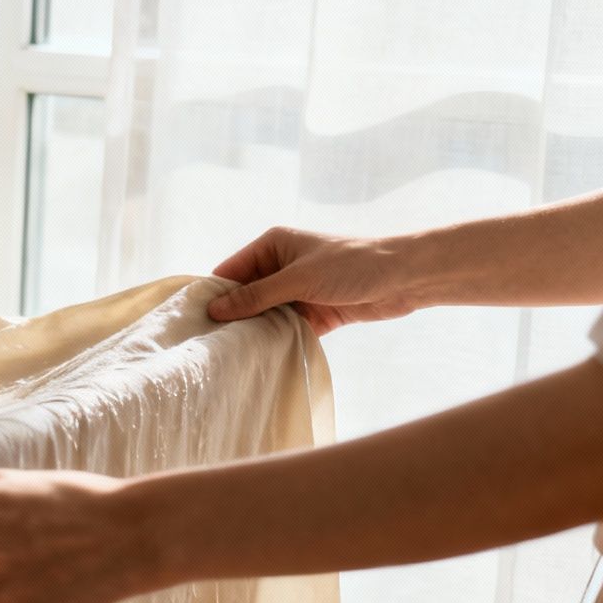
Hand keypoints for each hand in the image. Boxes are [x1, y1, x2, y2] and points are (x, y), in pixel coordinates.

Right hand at [207, 226, 419, 334]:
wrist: (407, 278)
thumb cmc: (353, 266)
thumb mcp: (298, 279)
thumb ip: (256, 296)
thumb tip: (216, 310)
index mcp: (273, 246)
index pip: (231, 271)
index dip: (214, 294)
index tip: (195, 322)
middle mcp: (282, 267)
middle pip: (245, 296)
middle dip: (233, 317)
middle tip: (211, 344)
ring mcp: (298, 291)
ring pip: (265, 314)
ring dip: (256, 331)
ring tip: (233, 354)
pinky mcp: (314, 312)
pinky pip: (286, 328)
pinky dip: (276, 340)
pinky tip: (261, 356)